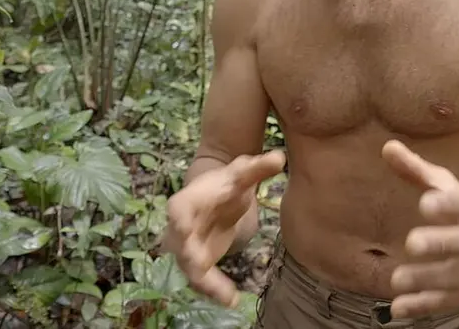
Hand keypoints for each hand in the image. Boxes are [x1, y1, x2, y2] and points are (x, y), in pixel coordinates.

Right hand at [163, 150, 285, 306]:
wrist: (216, 196)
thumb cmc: (227, 182)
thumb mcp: (242, 172)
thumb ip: (259, 167)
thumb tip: (280, 157)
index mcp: (189, 200)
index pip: (178, 208)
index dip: (178, 218)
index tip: (183, 227)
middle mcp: (181, 226)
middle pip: (181, 244)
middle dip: (189, 256)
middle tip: (200, 266)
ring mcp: (187, 247)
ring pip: (191, 269)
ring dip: (206, 283)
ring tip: (227, 296)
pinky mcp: (198, 262)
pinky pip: (203, 280)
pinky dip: (215, 291)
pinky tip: (232, 300)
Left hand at [381, 139, 458, 318]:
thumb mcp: (446, 187)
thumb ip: (416, 170)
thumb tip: (386, 147)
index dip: (450, 204)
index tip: (424, 204)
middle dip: (441, 243)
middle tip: (411, 243)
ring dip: (429, 280)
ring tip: (396, 279)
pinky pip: (452, 303)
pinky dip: (426, 306)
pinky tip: (398, 308)